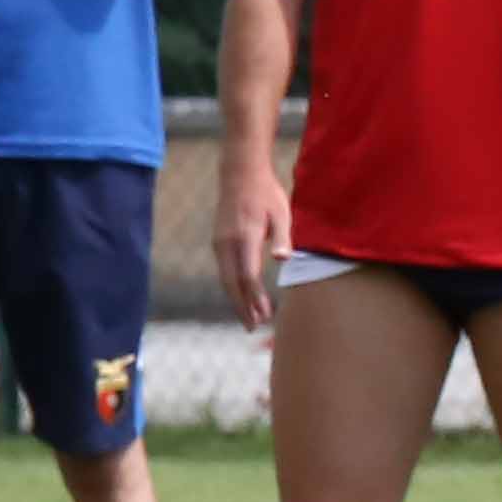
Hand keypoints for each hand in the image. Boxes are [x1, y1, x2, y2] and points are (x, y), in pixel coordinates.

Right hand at [216, 163, 291, 333]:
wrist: (240, 174)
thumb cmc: (266, 194)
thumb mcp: (281, 212)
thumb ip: (282, 237)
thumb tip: (283, 260)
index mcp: (245, 236)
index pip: (248, 275)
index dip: (256, 297)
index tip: (264, 315)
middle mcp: (227, 243)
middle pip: (232, 283)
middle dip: (243, 307)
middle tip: (254, 327)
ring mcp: (220, 243)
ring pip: (226, 279)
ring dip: (237, 300)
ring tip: (249, 318)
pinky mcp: (218, 242)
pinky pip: (224, 270)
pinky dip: (232, 287)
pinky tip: (241, 297)